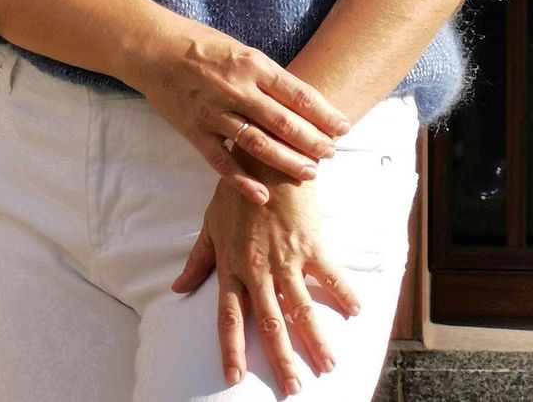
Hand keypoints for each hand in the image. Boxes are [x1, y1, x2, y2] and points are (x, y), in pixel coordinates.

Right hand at [127, 20, 351, 203]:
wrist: (155, 49)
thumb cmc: (202, 46)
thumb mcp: (241, 50)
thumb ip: (267, 76)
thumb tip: (301, 101)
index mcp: (252, 64)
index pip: (298, 93)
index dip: (324, 113)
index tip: (343, 127)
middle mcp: (237, 89)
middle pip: (284, 122)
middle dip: (313, 141)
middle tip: (332, 154)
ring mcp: (215, 112)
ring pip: (258, 144)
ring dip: (288, 162)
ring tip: (310, 173)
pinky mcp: (195, 131)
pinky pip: (222, 161)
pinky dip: (242, 180)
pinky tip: (262, 195)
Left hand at [171, 149, 361, 394]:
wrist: (264, 155)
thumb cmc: (235, 188)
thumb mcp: (210, 223)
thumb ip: (198, 260)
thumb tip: (177, 288)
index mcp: (232, 265)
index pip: (229, 317)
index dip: (231, 348)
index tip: (234, 377)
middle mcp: (258, 268)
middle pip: (269, 323)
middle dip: (281, 359)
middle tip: (292, 388)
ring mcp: (285, 257)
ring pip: (300, 308)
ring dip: (315, 340)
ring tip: (327, 366)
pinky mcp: (310, 242)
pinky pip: (329, 274)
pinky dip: (343, 293)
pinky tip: (355, 312)